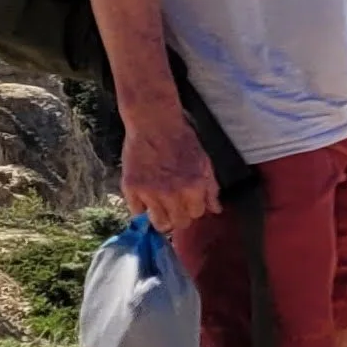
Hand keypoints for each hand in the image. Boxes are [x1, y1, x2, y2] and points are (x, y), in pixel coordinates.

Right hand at [119, 112, 221, 231]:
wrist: (154, 123)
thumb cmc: (182, 140)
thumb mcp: (204, 162)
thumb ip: (211, 188)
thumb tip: (215, 210)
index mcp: (194, 187)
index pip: (197, 214)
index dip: (193, 207)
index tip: (188, 200)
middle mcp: (173, 194)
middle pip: (178, 223)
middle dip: (179, 215)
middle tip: (174, 204)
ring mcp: (150, 193)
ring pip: (159, 223)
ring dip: (161, 217)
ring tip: (160, 206)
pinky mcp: (131, 189)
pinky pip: (137, 212)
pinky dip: (141, 206)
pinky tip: (145, 194)